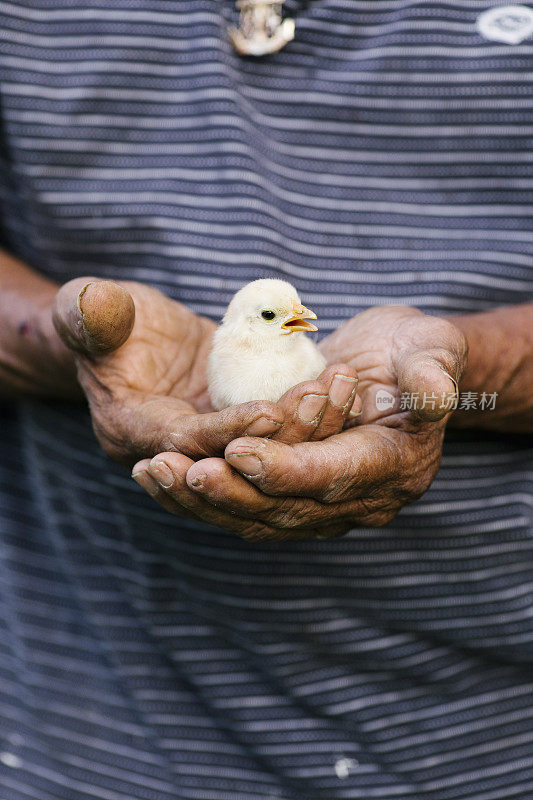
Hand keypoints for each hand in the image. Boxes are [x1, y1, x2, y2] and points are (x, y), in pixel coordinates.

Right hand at [53, 278, 357, 468]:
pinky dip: (310, 415)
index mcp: (131, 430)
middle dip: (281, 436)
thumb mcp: (89, 310)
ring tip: (341, 388)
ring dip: (306, 425)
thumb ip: (88, 312)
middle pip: (232, 457)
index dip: (228, 429)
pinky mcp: (238, 428)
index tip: (272, 410)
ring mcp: (211, 442)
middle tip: (323, 401)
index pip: (184, 442)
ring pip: (264, 449)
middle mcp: (174, 450)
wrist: (130, 336)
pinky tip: (343, 389)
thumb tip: (92, 302)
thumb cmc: (106, 319)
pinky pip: (277, 431)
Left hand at [132, 306, 465, 540]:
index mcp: (394, 467)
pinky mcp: (294, 495)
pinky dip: (203, 496)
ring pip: (257, 517)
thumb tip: (432, 397)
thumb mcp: (432, 348)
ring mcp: (325, 504)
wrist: (398, 365)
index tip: (236, 451)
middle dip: (230, 492)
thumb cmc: (416, 350)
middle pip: (287, 510)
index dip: (286, 469)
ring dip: (203, 500)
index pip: (333, 477)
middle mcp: (360, 499)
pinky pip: (245, 506)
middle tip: (179, 470)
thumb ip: (432, 372)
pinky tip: (161, 477)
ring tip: (153, 474)